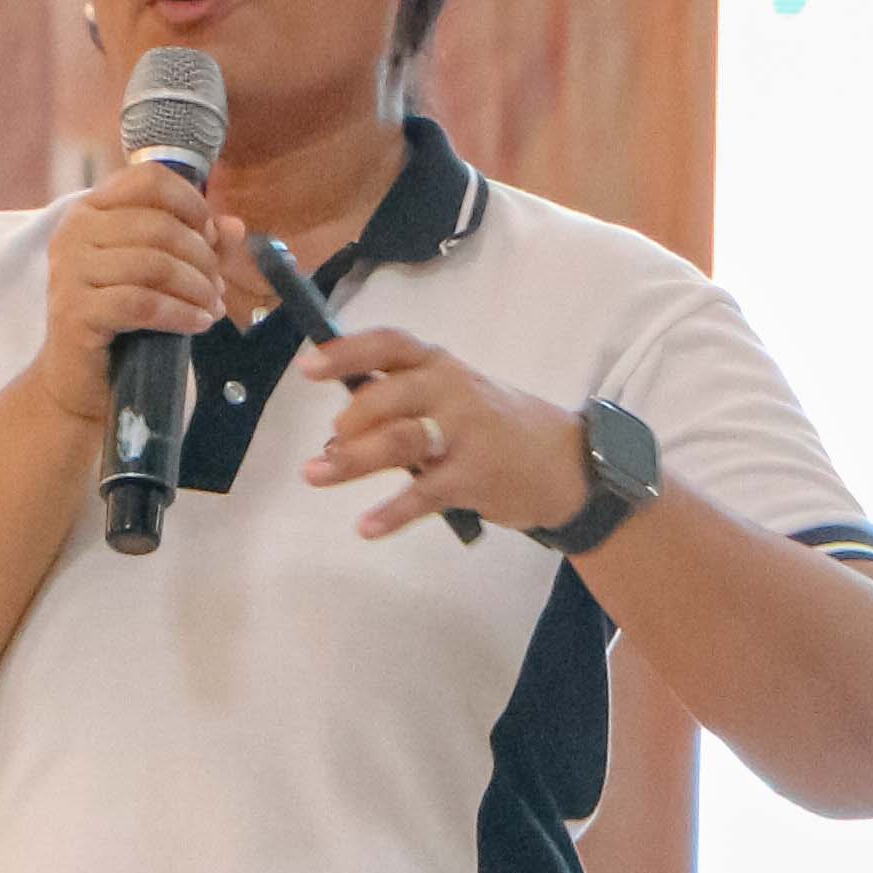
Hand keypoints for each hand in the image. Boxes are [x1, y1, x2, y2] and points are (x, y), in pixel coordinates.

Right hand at [37, 156, 225, 430]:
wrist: (80, 380)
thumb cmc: (122, 320)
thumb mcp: (161, 274)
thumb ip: (196, 245)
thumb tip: (234, 227)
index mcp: (91, 209)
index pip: (148, 179)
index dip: (191, 203)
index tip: (211, 237)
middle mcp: (74, 232)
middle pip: (158, 224)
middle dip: (201, 256)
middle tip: (217, 286)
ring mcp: (69, 271)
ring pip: (153, 263)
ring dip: (195, 287)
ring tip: (212, 307)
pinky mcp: (75, 311)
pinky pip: (142, 303)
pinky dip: (179, 313)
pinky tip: (199, 324)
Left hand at [299, 326, 593, 541]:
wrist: (565, 462)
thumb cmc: (495, 426)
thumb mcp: (455, 396)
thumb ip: (404, 401)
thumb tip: (339, 426)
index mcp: (440, 365)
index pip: (390, 346)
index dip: (346, 353)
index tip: (307, 367)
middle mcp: (451, 391)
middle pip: (388, 396)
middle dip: (349, 420)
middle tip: (331, 441)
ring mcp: (464, 434)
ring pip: (399, 440)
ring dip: (352, 460)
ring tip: (316, 474)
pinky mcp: (473, 477)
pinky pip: (423, 495)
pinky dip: (391, 513)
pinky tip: (365, 527)